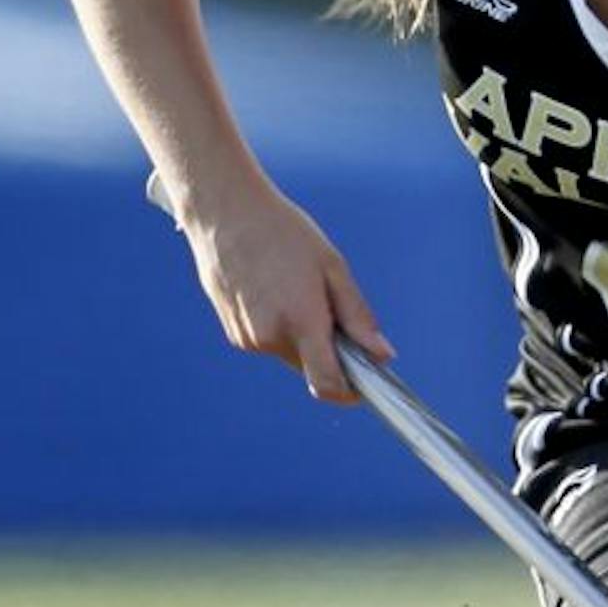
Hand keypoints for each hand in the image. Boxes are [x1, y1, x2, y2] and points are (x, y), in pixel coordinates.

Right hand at [170, 176, 392, 401]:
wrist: (225, 213)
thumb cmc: (284, 234)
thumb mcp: (333, 268)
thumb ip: (358, 317)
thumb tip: (382, 355)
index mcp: (300, 321)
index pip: (327, 384)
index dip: (349, 392)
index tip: (365, 385)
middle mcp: (270, 337)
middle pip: (312, 369)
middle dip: (330, 354)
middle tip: (334, 312)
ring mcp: (247, 338)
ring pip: (291, 355)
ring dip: (305, 338)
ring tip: (299, 291)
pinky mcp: (234, 333)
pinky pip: (270, 343)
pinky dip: (283, 329)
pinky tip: (277, 292)